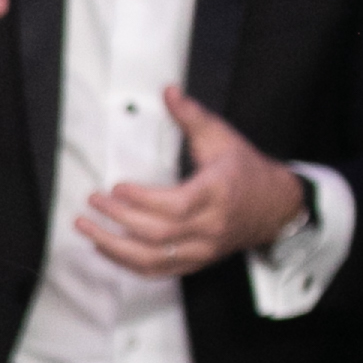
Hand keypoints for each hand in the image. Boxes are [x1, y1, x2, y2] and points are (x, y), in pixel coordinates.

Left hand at [76, 87, 307, 277]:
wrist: (275, 207)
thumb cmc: (245, 170)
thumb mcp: (222, 137)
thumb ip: (192, 116)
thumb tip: (169, 91)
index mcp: (217, 193)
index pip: (176, 205)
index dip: (142, 200)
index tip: (116, 187)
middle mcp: (210, 226)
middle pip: (158, 234)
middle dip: (119, 218)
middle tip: (93, 201)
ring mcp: (203, 250)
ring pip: (153, 259)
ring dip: (114, 246)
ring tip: (87, 228)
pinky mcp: (196, 262)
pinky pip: (157, 271)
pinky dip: (127, 263)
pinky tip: (104, 248)